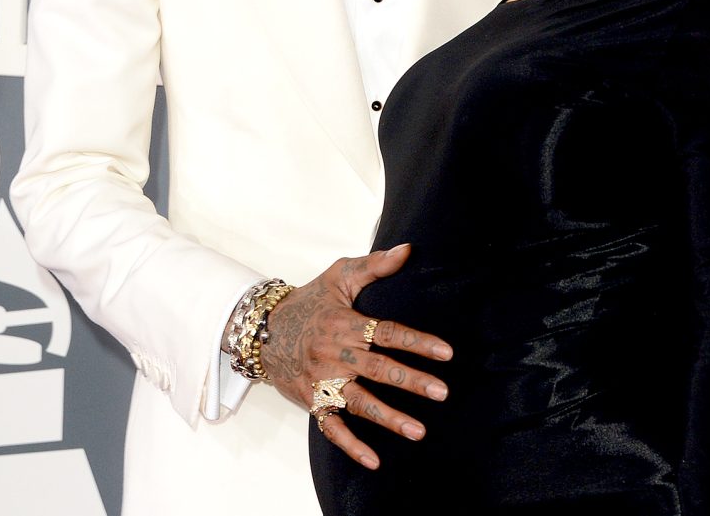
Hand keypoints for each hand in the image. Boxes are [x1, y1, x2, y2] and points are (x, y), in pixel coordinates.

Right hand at [258, 243, 450, 469]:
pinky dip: (351, 445)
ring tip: (418, 430)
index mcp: (345, 323)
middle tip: (442, 393)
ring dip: (389, 417)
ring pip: (359, 401)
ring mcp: (322, 380)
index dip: (417, 342)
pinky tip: (373, 460)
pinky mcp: (311, 401)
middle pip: (378, 369)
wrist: (263, 330)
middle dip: (411, 382)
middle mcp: (335, 353)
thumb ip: (374, 265)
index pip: (387, 332)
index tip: (447, 353)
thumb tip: (407, 250)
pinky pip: (331, 427)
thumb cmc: (309, 301)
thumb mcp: (338, 276)